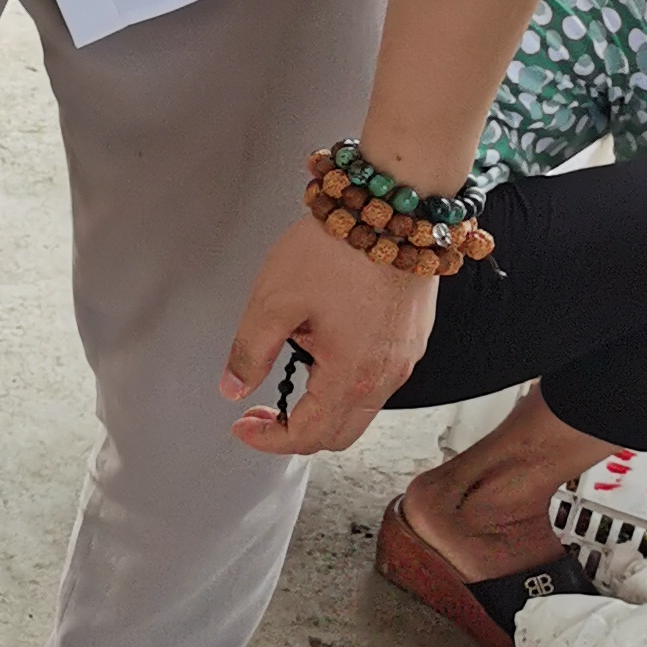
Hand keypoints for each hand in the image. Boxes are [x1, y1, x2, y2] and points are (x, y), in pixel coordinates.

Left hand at [222, 216, 437, 454]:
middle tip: (260, 413)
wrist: (391, 207)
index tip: (241, 425)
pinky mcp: (413, 338)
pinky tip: (322, 347)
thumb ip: (249, 351)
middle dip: (295, 433)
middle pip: (339, 435)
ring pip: (361, 410)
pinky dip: (346, 383)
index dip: (267, 439)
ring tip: (290, 369)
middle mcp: (386, 376)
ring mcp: (405, 358)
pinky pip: (378, 380)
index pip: (307, 435)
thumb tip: (233, 388)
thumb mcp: (274, 300)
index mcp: (351, 376)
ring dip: (321, 407)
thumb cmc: (337, 250)